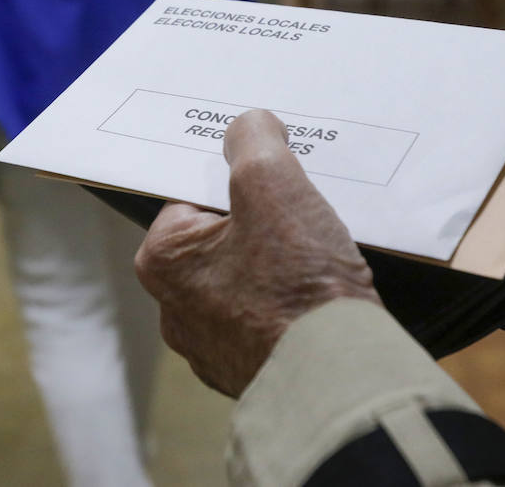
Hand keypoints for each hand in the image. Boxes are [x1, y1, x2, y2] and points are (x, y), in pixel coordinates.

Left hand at [135, 110, 380, 397]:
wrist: (341, 379)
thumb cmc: (298, 284)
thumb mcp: (274, 184)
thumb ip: (254, 142)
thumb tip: (248, 126)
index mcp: (163, 262)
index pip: (195, 197)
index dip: (238, 185)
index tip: (270, 185)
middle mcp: (176, 311)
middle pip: (224, 240)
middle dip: (262, 226)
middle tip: (301, 220)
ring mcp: (214, 348)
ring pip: (248, 282)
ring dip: (280, 268)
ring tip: (319, 259)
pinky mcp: (252, 373)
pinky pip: (270, 321)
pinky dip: (293, 307)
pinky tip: (322, 300)